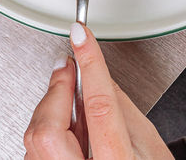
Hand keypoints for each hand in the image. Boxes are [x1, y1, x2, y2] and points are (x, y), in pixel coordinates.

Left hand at [24, 23, 171, 158]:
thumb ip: (123, 108)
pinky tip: (63, 124)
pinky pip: (34, 151)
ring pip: (36, 138)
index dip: (89, 64)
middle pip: (50, 128)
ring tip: (69, 95)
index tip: (81, 36)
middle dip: (56, 90)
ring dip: (50, 109)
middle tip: (68, 65)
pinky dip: (46, 129)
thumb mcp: (150, 146)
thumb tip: (98, 75)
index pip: (98, 107)